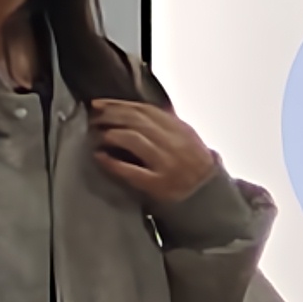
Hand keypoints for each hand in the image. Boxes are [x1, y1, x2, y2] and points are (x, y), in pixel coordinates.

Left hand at [87, 99, 218, 205]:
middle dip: (110, 115)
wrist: (210, 198)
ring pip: (134, 139)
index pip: (145, 109)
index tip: (99, 104)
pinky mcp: (159, 185)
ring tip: (97, 134)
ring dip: (111, 133)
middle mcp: (175, 143)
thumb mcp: (187, 138)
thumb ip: (166, 123)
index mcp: (181, 129)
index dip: (119, 104)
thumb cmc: (194, 167)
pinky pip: (131, 170)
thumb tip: (136, 108)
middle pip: (137, 120)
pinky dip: (112, 162)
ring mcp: (167, 164)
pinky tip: (100, 157)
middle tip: (93, 117)